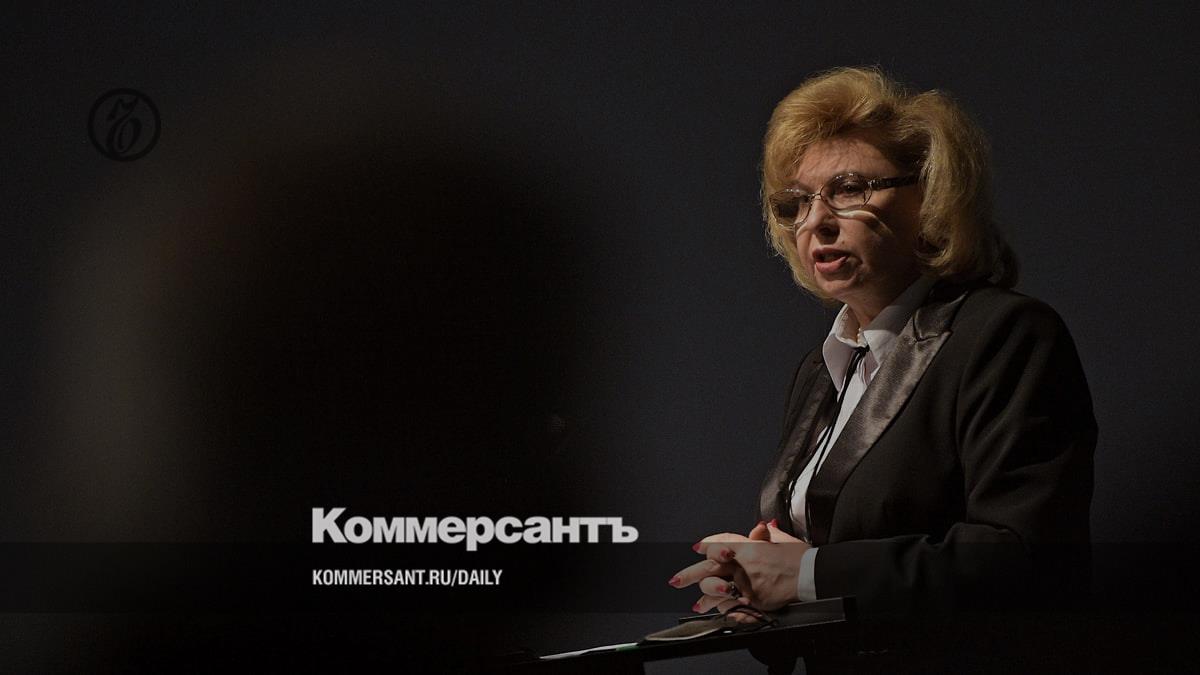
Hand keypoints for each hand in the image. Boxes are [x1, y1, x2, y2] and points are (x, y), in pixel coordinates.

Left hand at [670, 520, 810, 612]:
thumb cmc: (798, 555)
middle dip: (689, 574)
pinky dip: (724, 610)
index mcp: (746, 546)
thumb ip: (765, 534)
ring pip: (717, 591)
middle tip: (676, 580)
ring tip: (697, 605)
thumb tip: (761, 527)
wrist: (811, 573)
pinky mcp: (754, 600)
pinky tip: (718, 613)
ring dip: (705, 599)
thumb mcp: (780, 538)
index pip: (718, 545)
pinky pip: (733, 606)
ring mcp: (746, 584)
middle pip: (709, 568)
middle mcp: (742, 565)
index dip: (706, 546)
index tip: (697, 548)